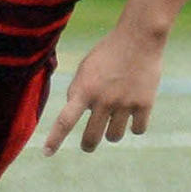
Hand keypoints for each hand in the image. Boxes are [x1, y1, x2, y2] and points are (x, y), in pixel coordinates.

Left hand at [42, 24, 165, 155]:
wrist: (139, 38)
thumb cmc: (109, 52)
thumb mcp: (86, 67)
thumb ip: (78, 90)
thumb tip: (74, 113)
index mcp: (84, 89)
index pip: (65, 120)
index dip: (55, 139)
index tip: (47, 153)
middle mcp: (103, 99)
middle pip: (91, 138)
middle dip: (88, 144)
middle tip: (88, 144)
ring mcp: (124, 103)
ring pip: (114, 137)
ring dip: (112, 131)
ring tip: (116, 114)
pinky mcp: (144, 104)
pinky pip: (137, 130)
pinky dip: (135, 125)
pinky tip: (133, 111)